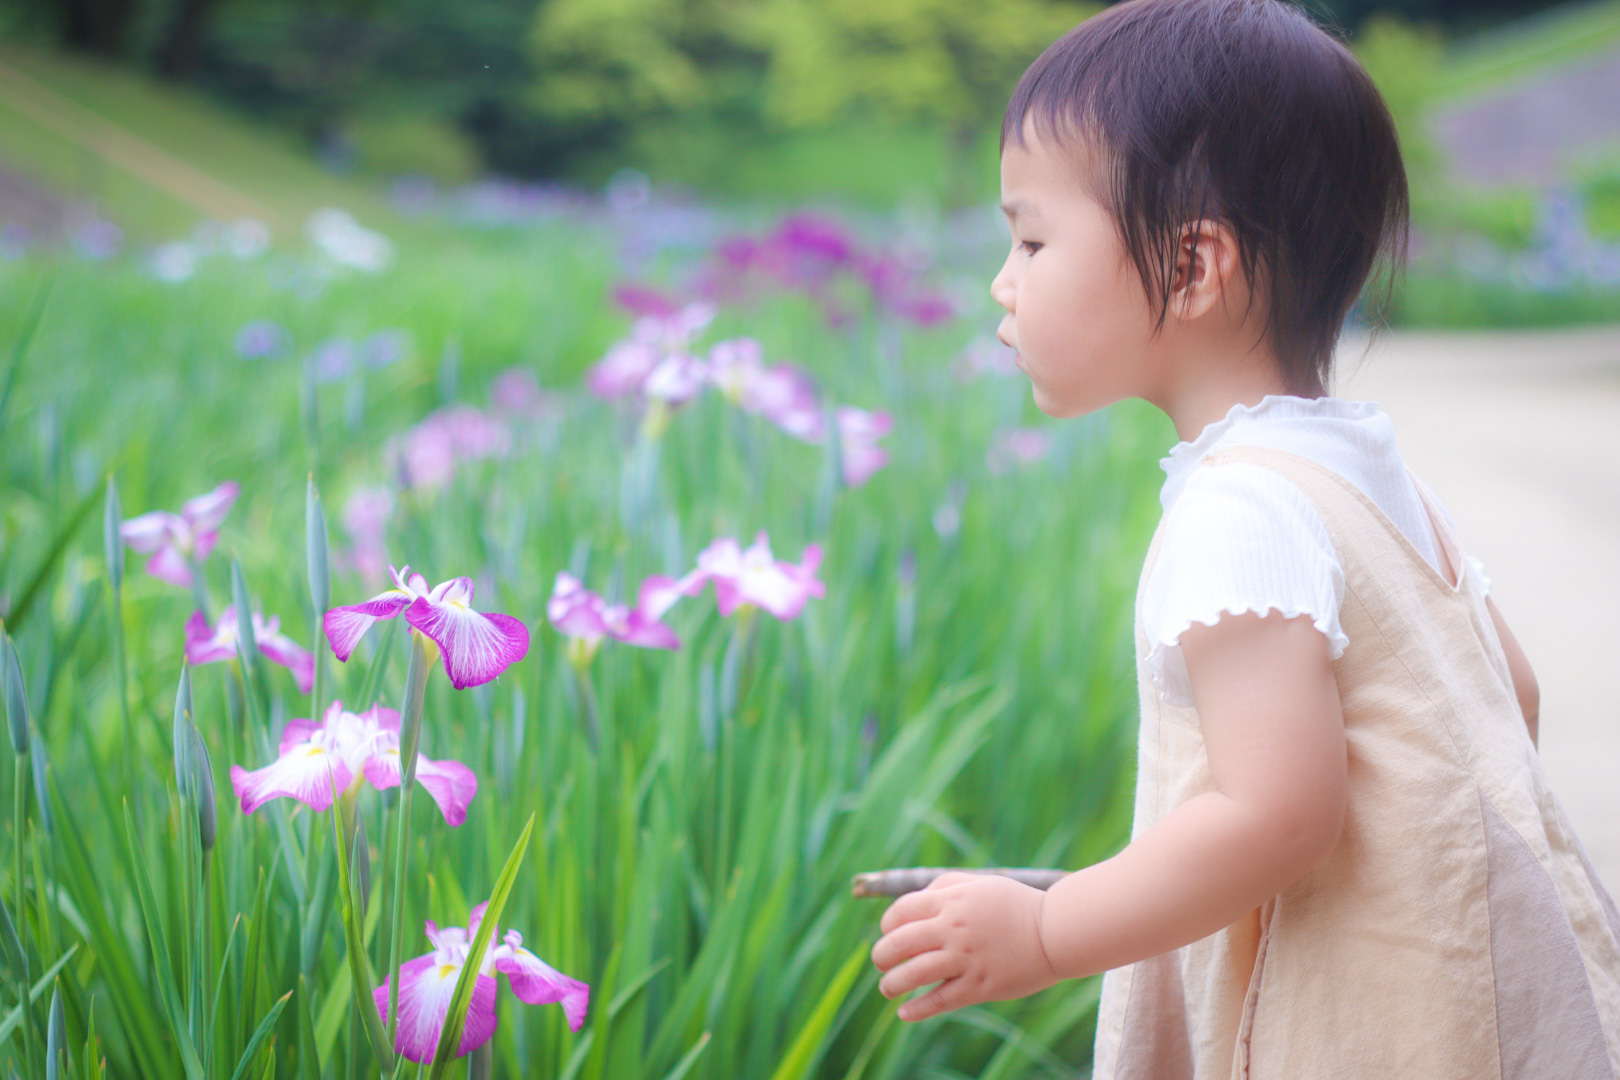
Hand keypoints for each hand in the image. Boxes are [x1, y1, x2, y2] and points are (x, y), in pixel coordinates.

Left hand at [870, 871, 1060, 1020]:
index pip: (901, 911)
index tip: (888, 934)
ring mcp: (966, 958)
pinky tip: (904, 1013)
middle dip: (882, 955)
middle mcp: (954, 928)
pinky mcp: (980, 986)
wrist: (1055, 932)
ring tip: (888, 988)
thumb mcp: (980, 884)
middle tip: (880, 963)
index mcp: (952, 901)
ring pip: (914, 974)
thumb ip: (946, 886)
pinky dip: (918, 1009)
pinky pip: (940, 1001)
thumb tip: (917, 900)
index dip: (887, 924)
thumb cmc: (1015, 906)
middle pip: (900, 942)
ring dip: (892, 983)